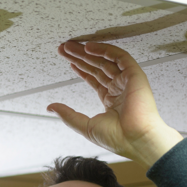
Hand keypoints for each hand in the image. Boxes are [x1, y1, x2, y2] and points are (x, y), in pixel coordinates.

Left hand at [48, 41, 182, 168]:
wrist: (134, 139)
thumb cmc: (116, 138)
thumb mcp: (84, 125)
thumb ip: (67, 114)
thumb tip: (51, 107)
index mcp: (111, 100)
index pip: (94, 78)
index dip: (80, 68)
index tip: (68, 60)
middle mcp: (119, 88)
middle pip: (97, 67)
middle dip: (79, 57)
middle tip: (64, 48)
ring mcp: (127, 81)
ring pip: (105, 60)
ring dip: (88, 52)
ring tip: (70, 46)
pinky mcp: (135, 75)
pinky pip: (120, 57)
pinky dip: (105, 50)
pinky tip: (89, 47)